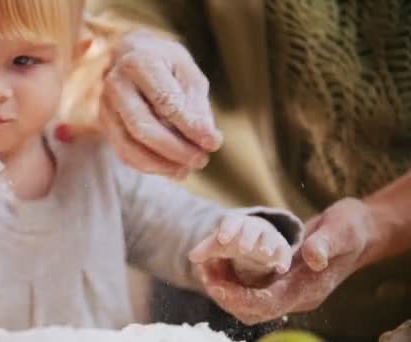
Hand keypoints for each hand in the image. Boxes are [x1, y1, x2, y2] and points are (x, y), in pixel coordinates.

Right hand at [99, 31, 222, 177]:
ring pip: (129, 146)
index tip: (213, 143)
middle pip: (142, 127)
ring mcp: (105, 106)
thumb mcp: (188, 73)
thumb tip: (207, 138)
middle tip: (201, 160)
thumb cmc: (166, 64)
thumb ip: (197, 104)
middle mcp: (116, 83)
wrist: (130, 56)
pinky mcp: (104, 124)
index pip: (165, 101)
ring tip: (187, 169)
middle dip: (175, 149)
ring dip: (161, 164)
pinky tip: (171, 168)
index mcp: (139, 62)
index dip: (190, 126)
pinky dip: (148, 166)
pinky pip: (123, 153)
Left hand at [189, 214, 292, 285]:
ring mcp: (268, 237)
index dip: (227, 230)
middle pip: (251, 229)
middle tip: (243, 249)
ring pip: (269, 238)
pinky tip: (281, 269)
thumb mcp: (219, 244)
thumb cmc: (233, 239)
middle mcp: (253, 228)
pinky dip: (283, 259)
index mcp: (236, 223)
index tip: (222, 239)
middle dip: (247, 237)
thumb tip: (192, 257)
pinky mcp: (280, 247)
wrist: (254, 237)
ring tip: (265, 253)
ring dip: (267, 244)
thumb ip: (205, 249)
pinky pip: (283, 252)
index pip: (231, 222)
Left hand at [197, 198, 377, 324]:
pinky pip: (252, 290)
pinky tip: (219, 262)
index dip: (241, 298)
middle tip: (203, 273)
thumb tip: (312, 256)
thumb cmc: (351, 228)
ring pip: (250, 303)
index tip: (217, 285)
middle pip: (254, 310)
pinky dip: (233, 280)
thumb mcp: (341, 229)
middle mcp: (296, 295)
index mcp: (308, 288)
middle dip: (226, 296)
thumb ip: (326, 243)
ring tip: (205, 266)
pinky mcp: (282, 282)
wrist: (361, 231)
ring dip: (225, 289)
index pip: (268, 304)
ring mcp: (289, 290)